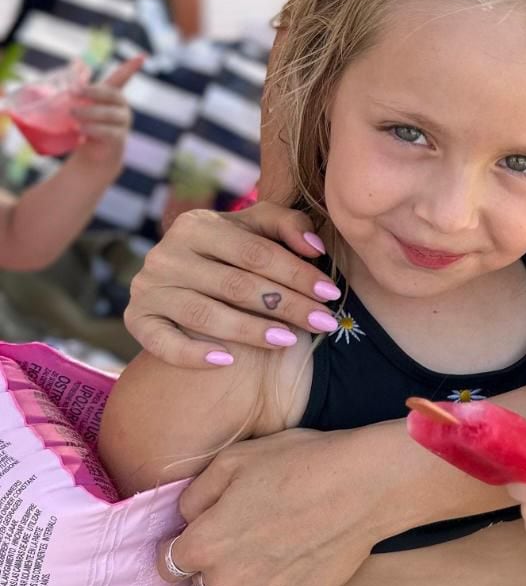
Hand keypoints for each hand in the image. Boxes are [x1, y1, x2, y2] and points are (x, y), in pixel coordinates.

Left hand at [69, 55, 143, 171]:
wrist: (95, 154)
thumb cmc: (87, 125)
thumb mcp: (82, 108)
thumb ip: (77, 96)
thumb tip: (66, 85)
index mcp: (112, 95)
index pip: (123, 78)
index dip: (132, 67)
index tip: (143, 56)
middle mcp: (121, 106)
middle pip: (112, 94)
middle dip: (93, 91)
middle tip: (73, 91)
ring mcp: (122, 122)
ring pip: (109, 113)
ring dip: (89, 112)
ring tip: (72, 113)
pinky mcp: (119, 138)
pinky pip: (107, 131)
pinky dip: (92, 129)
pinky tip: (81, 129)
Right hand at [125, 201, 340, 367]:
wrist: (179, 274)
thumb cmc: (231, 249)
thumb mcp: (257, 227)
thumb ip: (289, 226)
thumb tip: (315, 248)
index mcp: (197, 224)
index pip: (256, 253)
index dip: (297, 274)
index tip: (331, 293)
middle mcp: (166, 254)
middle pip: (236, 285)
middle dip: (286, 305)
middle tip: (323, 322)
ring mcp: (147, 288)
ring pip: (205, 314)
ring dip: (251, 330)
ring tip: (288, 340)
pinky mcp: (135, 320)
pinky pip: (162, 343)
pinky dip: (193, 353)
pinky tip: (228, 360)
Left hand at [159, 428, 380, 585]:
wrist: (364, 484)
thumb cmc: (302, 463)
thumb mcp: (237, 458)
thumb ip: (194, 494)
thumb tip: (183, 519)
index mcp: (206, 542)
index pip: (169, 558)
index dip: (185, 540)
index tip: (206, 527)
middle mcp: (225, 581)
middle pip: (202, 577)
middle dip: (218, 556)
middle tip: (252, 525)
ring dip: (239, 582)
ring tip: (272, 547)